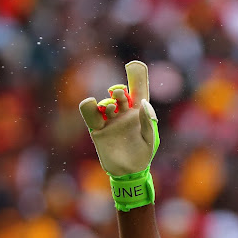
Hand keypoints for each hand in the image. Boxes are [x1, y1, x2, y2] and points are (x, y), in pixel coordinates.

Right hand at [79, 61, 157, 176]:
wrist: (129, 171)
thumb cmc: (143, 153)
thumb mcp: (150, 137)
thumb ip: (147, 120)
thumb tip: (143, 102)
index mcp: (139, 113)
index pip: (138, 91)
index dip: (137, 78)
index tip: (134, 65)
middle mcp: (123, 114)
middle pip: (119, 95)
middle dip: (118, 91)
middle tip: (118, 93)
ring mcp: (110, 121)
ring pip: (105, 104)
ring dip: (107, 102)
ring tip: (111, 106)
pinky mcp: (98, 130)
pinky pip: (90, 116)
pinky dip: (88, 107)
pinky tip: (89, 103)